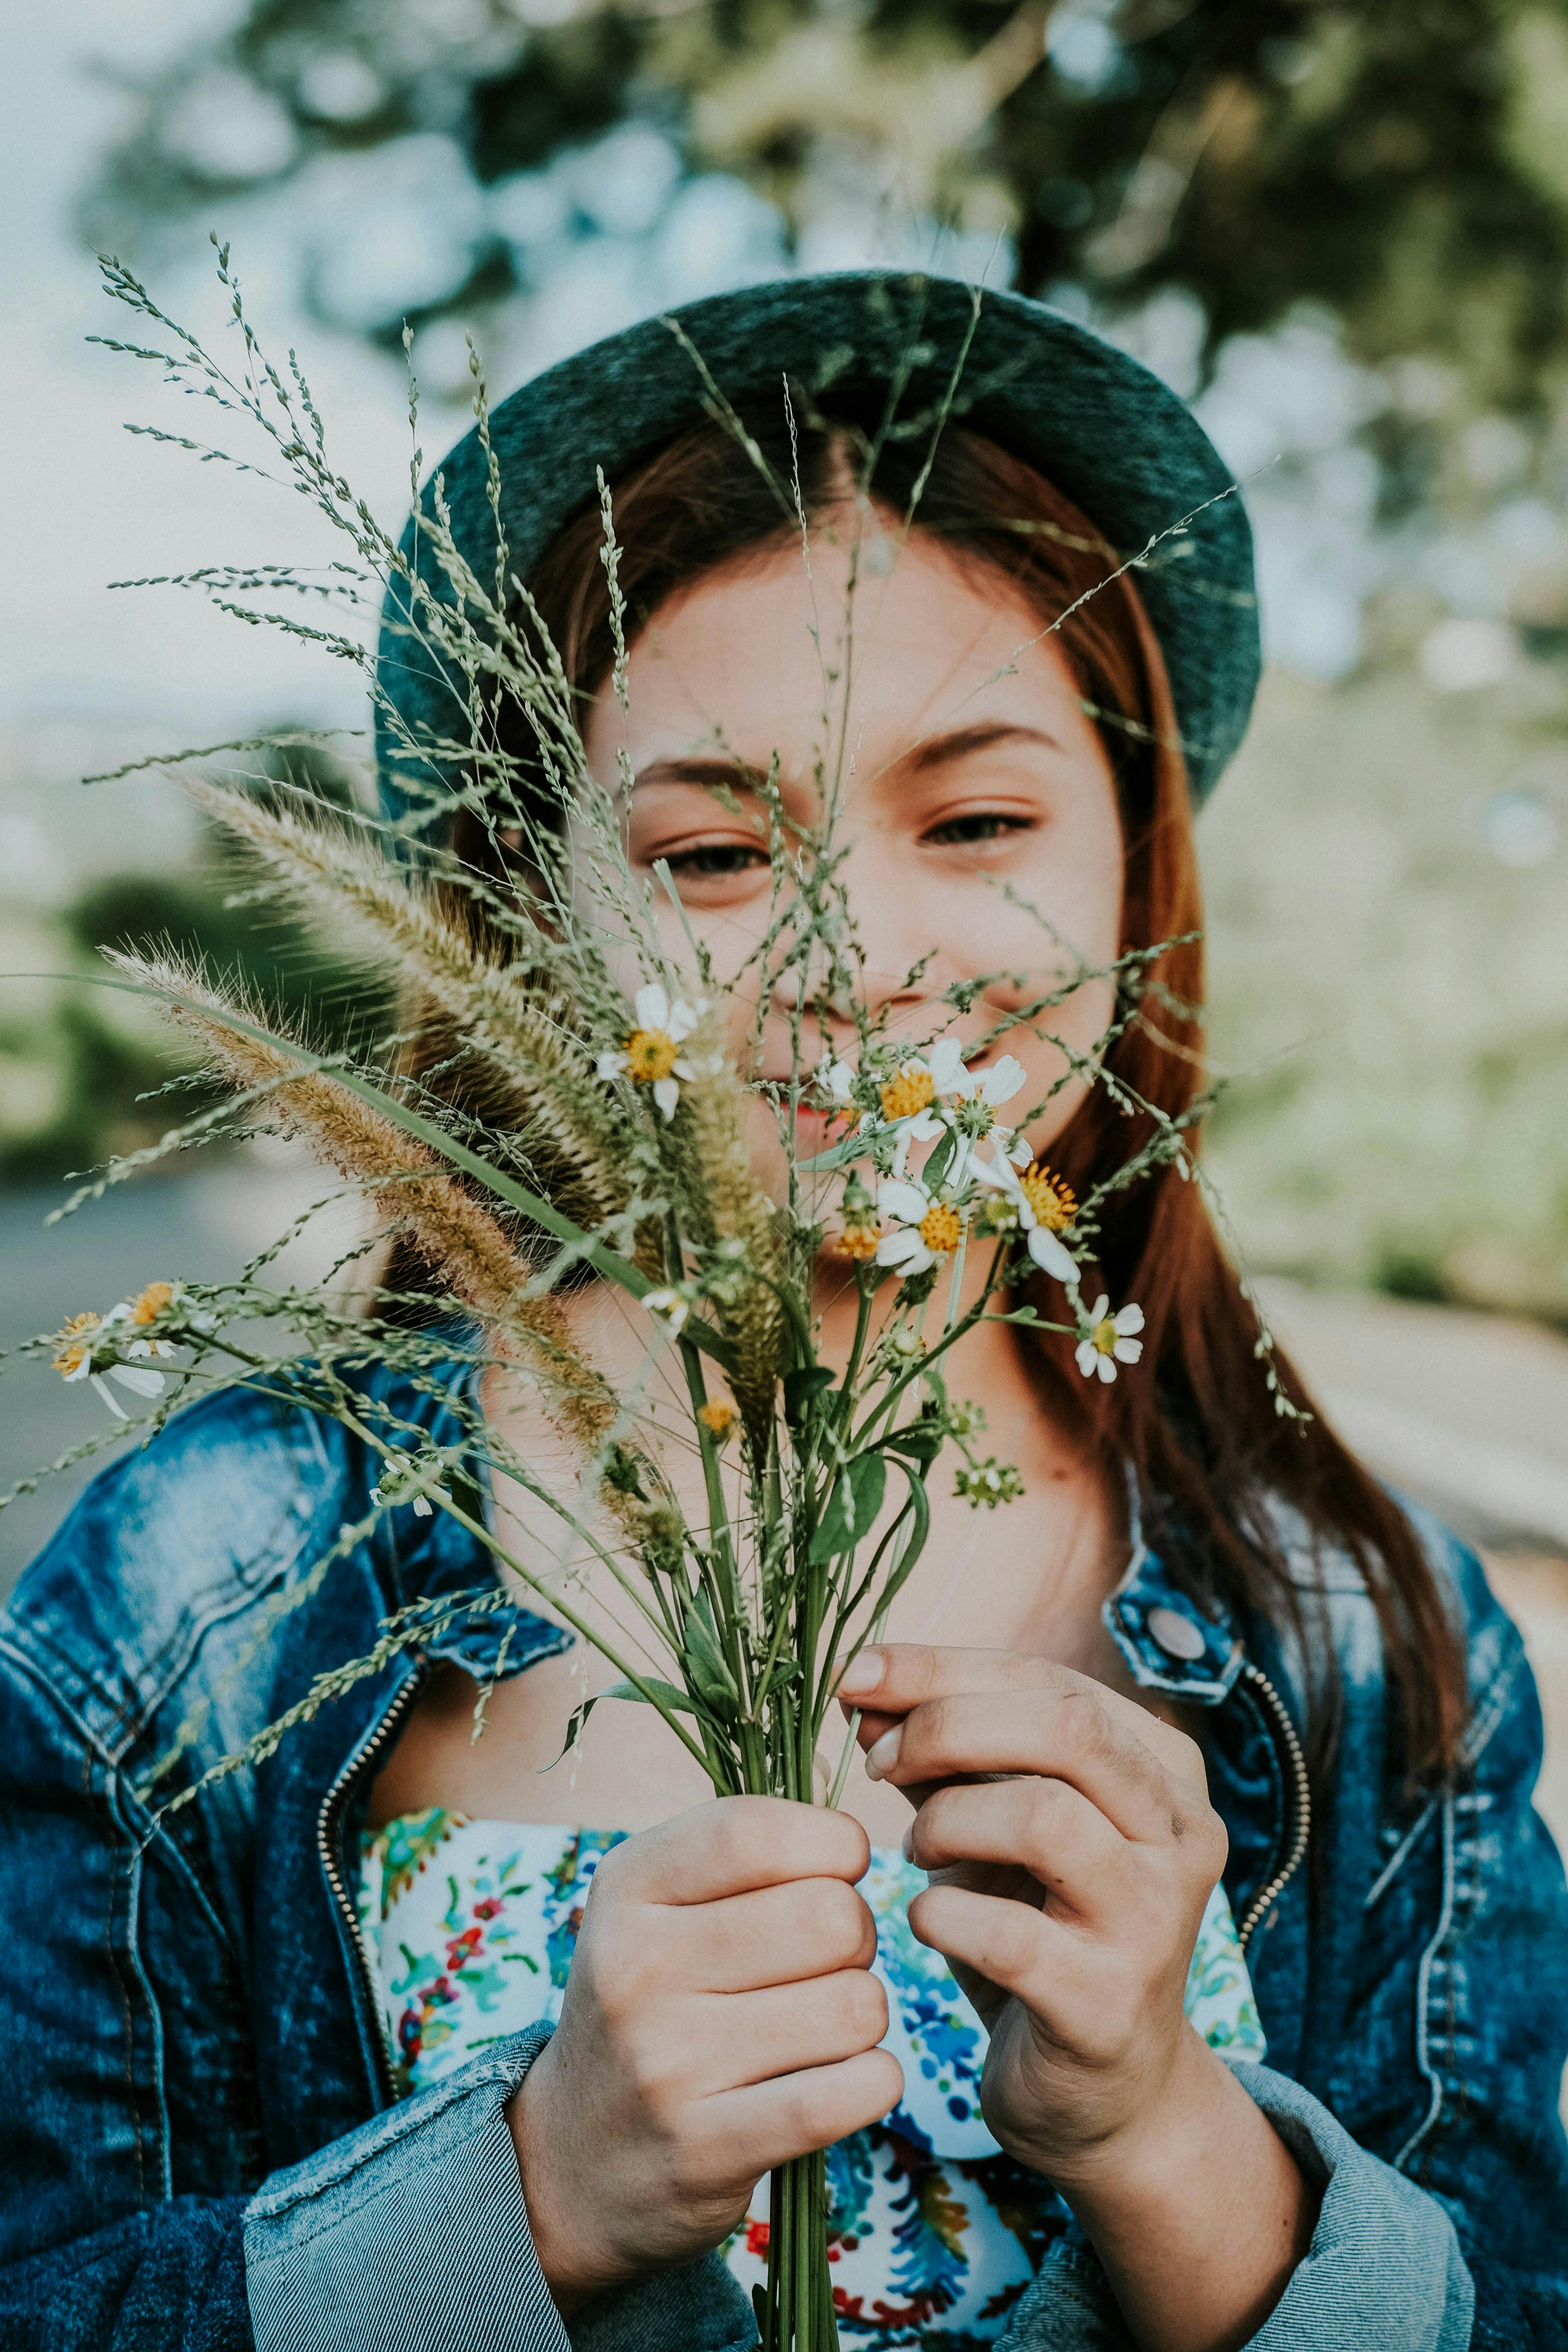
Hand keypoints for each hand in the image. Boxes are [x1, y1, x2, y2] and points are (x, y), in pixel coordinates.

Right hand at [507, 1795, 902, 2313]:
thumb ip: (742, 1847)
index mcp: (625, 1890)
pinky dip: (875, 2081)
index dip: (830, 1840)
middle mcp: (637, 1970)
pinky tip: (845, 2078)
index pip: (753, 1832)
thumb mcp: (655, 1904)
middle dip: (857, 1933)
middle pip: (829, 1917)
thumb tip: (846, 1818)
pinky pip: (852, 2092)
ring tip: (823, 2024)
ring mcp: (668, 2066)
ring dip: (864, 2013)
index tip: (840, 1866)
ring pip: (854, 2005)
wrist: (573, 2158)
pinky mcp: (708, 2150)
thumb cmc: (650, 2003)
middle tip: (830, 1960)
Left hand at [837, 1640, 1223, 2182]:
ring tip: (915, 1851)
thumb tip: (865, 1686)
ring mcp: (1154, 1920)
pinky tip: (924, 1921)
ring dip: (949, 1820)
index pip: (1051, 1680)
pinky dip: (941, 1914)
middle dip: (947, 1725)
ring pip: (1044, 1816)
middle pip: (1065, 1727)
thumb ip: (945, 1753)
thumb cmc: (1042, 1929)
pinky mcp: (1109, 2005)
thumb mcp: (1000, 1823)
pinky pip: (1008, 1935)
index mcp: (1164, 1769)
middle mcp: (1179, 1833)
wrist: (1106, 2094)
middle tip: (878, 1762)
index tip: (858, 1674)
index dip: (944, 1668)